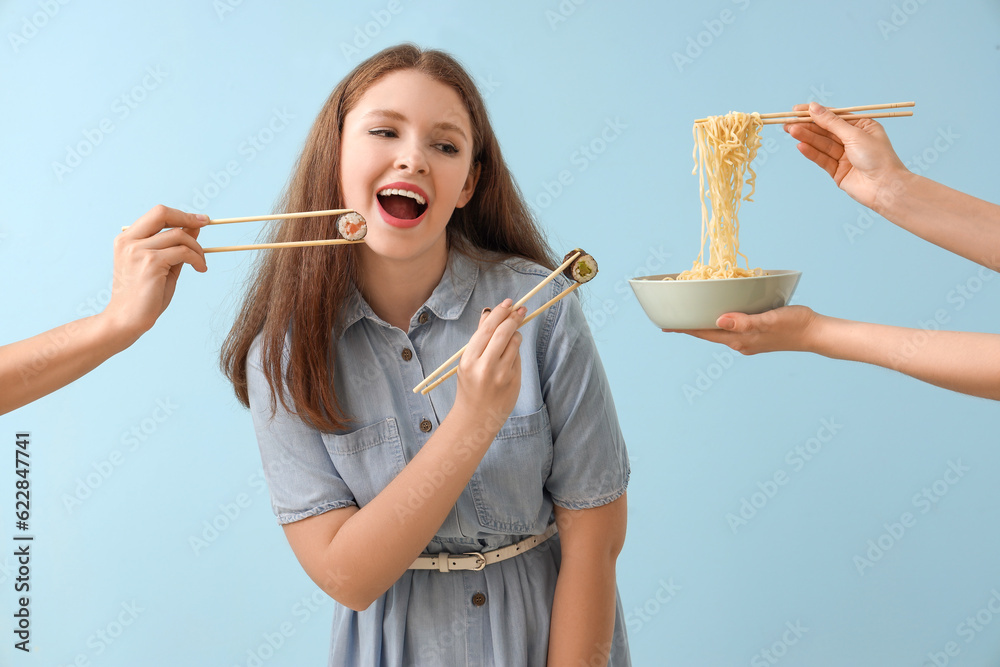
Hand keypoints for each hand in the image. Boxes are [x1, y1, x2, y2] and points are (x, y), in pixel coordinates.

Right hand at [101, 205, 207, 342]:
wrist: (127, 320)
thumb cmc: (145, 296)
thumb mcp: (163, 265)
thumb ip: (175, 246)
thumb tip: (194, 227)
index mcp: (127, 239)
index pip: (156, 214)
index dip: (180, 214)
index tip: (200, 219)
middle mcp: (129, 241)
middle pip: (162, 213)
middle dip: (188, 216)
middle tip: (207, 222)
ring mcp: (138, 251)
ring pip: (178, 235)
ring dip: (197, 248)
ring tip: (201, 263)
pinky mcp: (150, 263)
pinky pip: (183, 252)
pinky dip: (197, 259)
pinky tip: (201, 269)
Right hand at [455, 299, 524, 420]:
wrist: (475, 418)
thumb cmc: (470, 386)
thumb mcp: (468, 361)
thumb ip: (480, 338)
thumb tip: (488, 312)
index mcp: (469, 360)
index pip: (487, 329)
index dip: (499, 313)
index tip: (509, 303)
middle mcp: (485, 367)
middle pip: (503, 333)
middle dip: (513, 318)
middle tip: (521, 309)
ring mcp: (501, 375)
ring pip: (514, 343)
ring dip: (516, 333)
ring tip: (514, 332)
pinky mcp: (513, 382)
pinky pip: (518, 357)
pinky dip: (516, 350)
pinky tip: (511, 352)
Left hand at [665, 305, 820, 354]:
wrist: (816, 333)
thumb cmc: (795, 324)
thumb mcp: (769, 320)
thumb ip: (744, 322)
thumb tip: (719, 320)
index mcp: (739, 340)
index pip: (705, 333)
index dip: (685, 328)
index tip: (666, 326)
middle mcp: (740, 342)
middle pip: (709, 334)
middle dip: (691, 327)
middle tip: (672, 320)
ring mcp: (749, 340)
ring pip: (721, 332)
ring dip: (706, 325)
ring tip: (691, 316)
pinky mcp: (758, 335)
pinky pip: (733, 329)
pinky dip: (722, 322)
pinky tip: (721, 315)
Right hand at [784, 102, 909, 211]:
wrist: (884, 187)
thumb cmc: (878, 157)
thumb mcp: (854, 134)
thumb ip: (831, 122)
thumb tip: (814, 108)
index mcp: (862, 126)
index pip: (834, 116)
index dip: (815, 112)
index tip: (797, 110)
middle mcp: (853, 140)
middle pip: (825, 130)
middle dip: (807, 126)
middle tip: (788, 122)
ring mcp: (844, 156)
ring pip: (822, 144)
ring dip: (806, 137)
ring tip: (790, 131)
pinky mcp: (837, 171)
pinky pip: (822, 159)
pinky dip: (811, 152)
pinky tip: (800, 146)